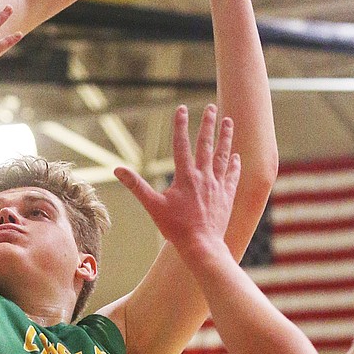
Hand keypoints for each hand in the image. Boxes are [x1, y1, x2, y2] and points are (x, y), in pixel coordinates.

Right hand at [115, 104, 239, 258]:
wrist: (202, 245)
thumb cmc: (176, 228)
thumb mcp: (152, 206)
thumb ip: (136, 186)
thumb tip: (117, 170)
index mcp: (185, 177)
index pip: (182, 145)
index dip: (180, 125)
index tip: (181, 108)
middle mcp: (203, 176)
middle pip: (206, 145)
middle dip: (208, 124)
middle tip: (211, 108)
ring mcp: (217, 185)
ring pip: (223, 155)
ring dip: (226, 137)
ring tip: (229, 121)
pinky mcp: (226, 196)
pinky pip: (232, 175)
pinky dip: (234, 164)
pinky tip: (235, 155)